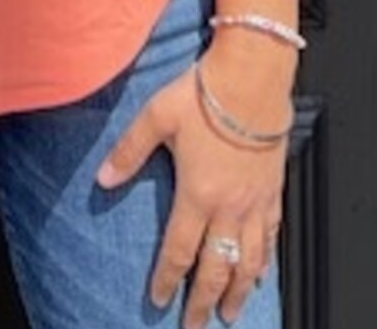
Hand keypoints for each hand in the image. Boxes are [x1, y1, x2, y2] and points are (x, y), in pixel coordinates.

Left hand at [97, 42, 287, 325]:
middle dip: (203, 301)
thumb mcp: (156, 116)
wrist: (253, 74)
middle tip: (195, 324)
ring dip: (238, 291)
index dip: (168, 280)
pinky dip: (265, 260)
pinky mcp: (274, 189)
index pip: (179, 251)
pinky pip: (271, 236)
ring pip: (248, 261)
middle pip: (215, 268)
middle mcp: (229, 205)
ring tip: (231, 312)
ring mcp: (255, 201)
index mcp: (198, 193)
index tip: (159, 300)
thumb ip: (128, 152)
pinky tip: (261, 270)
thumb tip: (102, 179)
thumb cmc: (206, 92)